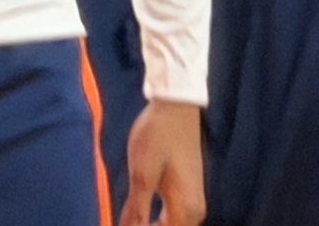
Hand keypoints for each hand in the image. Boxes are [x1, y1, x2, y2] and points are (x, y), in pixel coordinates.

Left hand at [119, 99, 204, 225]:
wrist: (176, 105)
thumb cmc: (158, 136)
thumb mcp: (142, 175)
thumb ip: (135, 212)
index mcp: (185, 210)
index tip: (124, 224)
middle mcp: (194, 211)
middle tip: (125, 220)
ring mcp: (192, 200)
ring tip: (130, 219)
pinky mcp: (187, 190)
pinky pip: (172, 218)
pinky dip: (156, 222)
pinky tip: (139, 216)